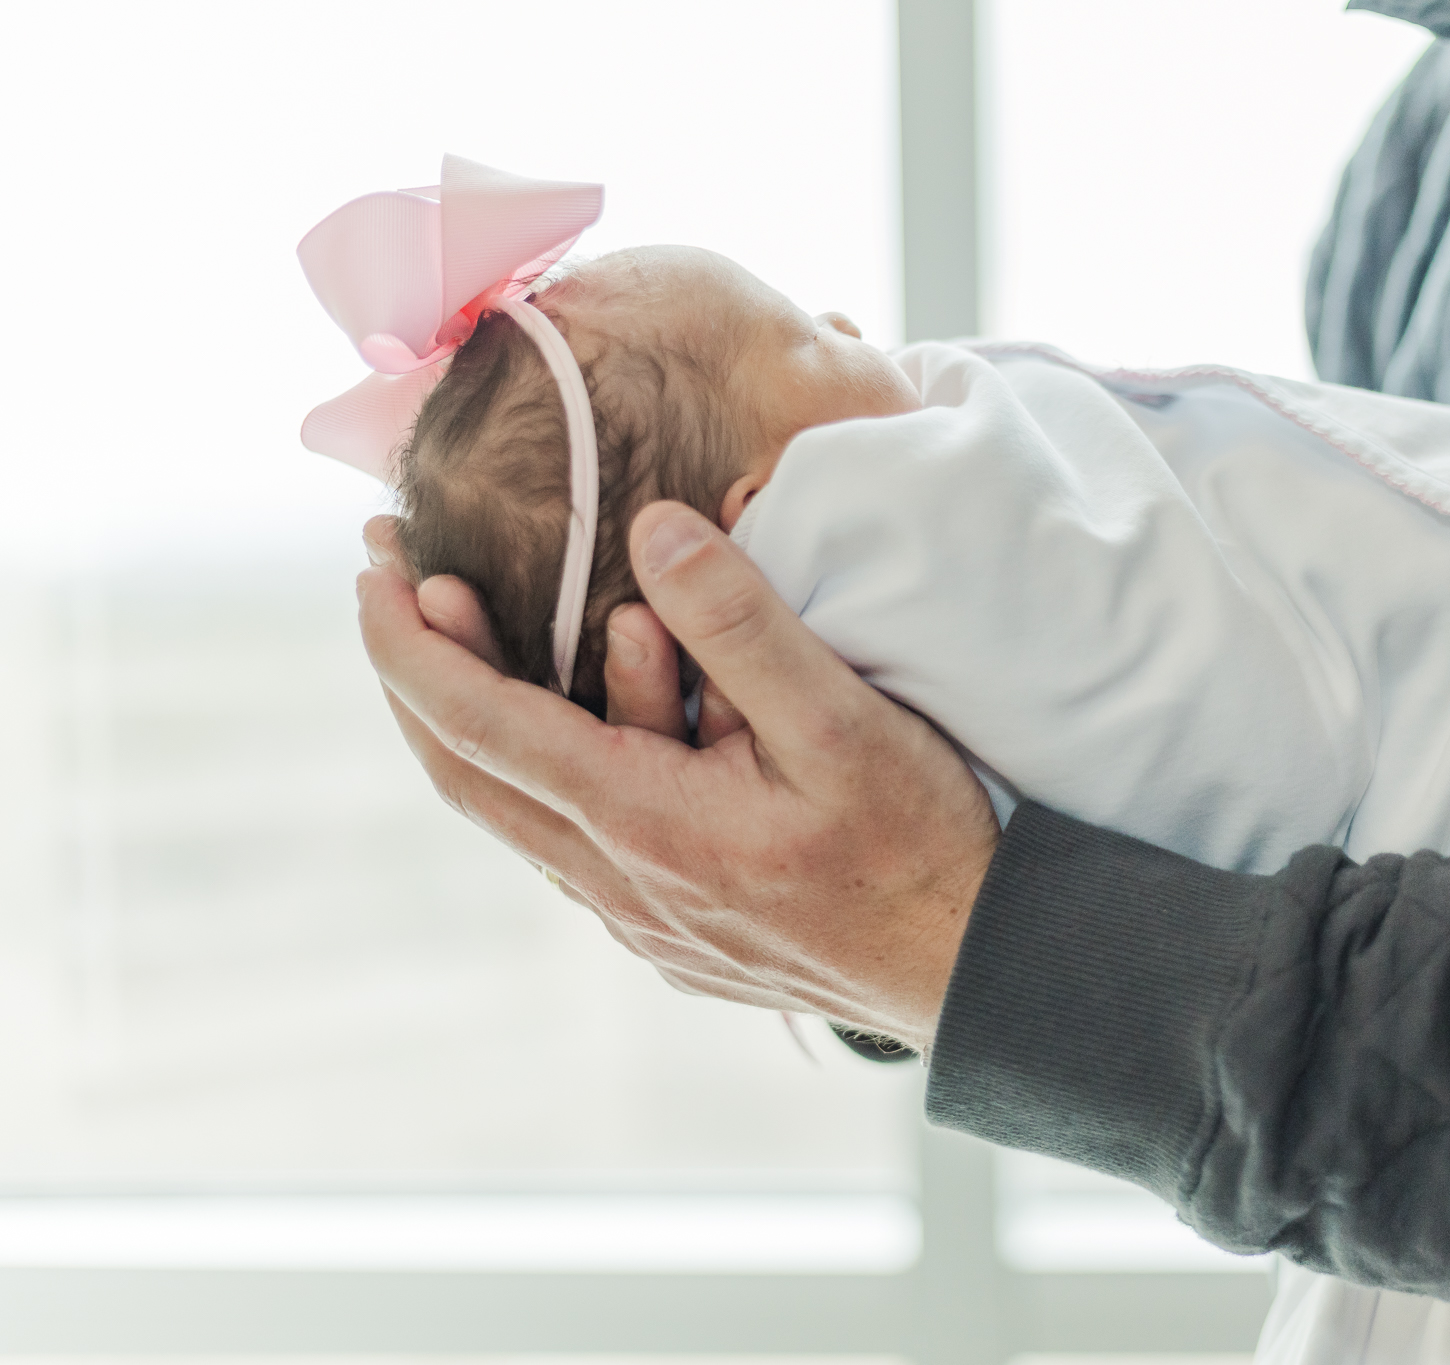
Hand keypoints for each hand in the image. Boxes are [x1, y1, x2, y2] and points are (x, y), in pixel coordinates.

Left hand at [358, 503, 998, 1051]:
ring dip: (492, 713)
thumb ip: (742, 623)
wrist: (972, 968)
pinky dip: (554, 759)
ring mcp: (639, 917)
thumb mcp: (841, 719)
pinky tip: (593, 714)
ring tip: (508, 620)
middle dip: (418, 669)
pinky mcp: (670, 931)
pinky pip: (577, 836)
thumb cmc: (916, 844)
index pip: (477, 724)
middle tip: (400, 579)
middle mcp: (617, 882)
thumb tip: (652, 530)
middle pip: (468, 774)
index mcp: (643, 821)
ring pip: (522, 808)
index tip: (376, 565)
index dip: (408, 642)